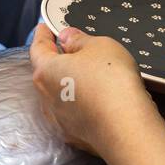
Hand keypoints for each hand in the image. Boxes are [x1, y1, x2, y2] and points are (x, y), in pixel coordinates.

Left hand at [28, 23, 161, 155]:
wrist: (126, 128)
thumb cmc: (111, 82)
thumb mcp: (99, 46)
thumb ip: (79, 40)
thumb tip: (67, 38)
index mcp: (46, 71)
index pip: (38, 48)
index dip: (42, 35)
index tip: (43, 28)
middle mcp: (47, 98)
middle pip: (48, 73)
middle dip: (58, 61)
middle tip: (69, 49)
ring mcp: (60, 120)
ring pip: (60, 96)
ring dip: (70, 84)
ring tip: (88, 76)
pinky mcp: (76, 136)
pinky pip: (75, 114)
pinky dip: (82, 104)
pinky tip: (97, 100)